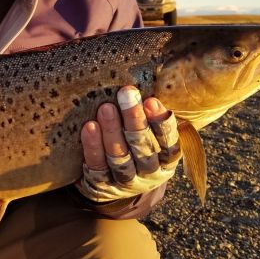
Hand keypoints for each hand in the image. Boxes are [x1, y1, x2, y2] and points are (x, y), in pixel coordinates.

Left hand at [76, 85, 180, 201]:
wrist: (113, 183)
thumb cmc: (135, 143)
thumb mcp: (150, 132)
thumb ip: (151, 111)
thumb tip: (146, 72)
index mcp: (167, 159)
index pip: (169, 143)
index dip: (161, 123)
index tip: (151, 100)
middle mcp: (150, 173)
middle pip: (143, 147)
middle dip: (134, 119)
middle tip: (126, 93)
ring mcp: (126, 182)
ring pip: (120, 158)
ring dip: (113, 132)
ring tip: (106, 108)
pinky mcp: (102, 186)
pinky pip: (97, 166)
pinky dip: (93, 147)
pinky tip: (89, 127)